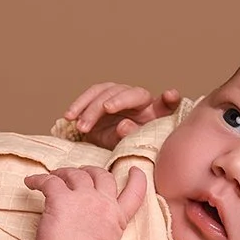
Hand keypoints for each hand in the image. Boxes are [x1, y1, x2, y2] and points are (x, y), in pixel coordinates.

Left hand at [25, 166, 148, 239]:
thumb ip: (108, 227)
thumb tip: (93, 221)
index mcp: (117, 217)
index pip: (136, 192)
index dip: (138, 178)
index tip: (134, 170)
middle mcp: (103, 203)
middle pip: (101, 175)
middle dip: (90, 171)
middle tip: (79, 173)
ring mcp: (82, 198)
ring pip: (75, 173)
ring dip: (63, 173)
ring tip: (54, 176)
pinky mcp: (60, 198)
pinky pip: (49, 180)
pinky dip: (38, 179)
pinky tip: (31, 182)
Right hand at [62, 82, 181, 148]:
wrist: (109, 147)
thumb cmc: (127, 147)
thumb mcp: (130, 146)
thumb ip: (129, 136)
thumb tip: (123, 125)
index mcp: (155, 113)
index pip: (167, 104)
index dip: (170, 98)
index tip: (170, 95)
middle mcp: (140, 100)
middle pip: (132, 93)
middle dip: (118, 99)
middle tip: (105, 109)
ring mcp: (121, 95)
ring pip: (107, 92)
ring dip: (92, 108)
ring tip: (81, 126)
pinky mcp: (103, 95)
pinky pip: (91, 95)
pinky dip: (78, 105)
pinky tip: (69, 116)